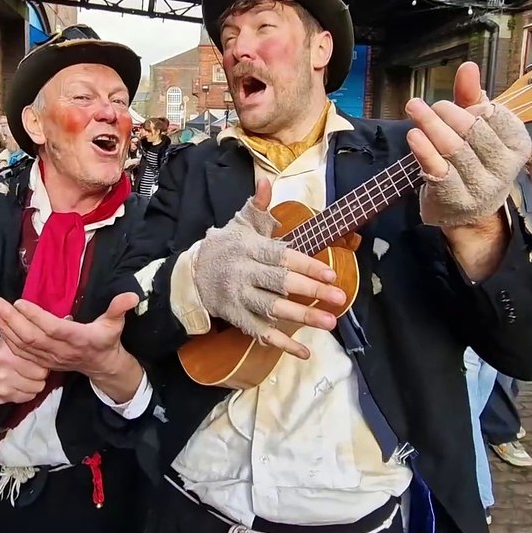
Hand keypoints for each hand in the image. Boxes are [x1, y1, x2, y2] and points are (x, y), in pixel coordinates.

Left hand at [0, 292, 137, 376]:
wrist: (101, 366)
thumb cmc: (106, 340)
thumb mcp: (115, 324)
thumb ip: (119, 308)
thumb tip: (131, 295)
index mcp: (77, 339)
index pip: (53, 328)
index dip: (36, 317)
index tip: (20, 302)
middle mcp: (60, 350)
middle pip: (30, 337)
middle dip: (10, 320)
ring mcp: (48, 358)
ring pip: (21, 345)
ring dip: (3, 328)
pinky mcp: (41, 361)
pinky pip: (19, 351)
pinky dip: (6, 338)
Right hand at [0, 339, 49, 403]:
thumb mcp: (9, 338)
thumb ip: (27, 337)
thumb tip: (49, 337)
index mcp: (10, 350)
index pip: (41, 359)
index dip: (43, 359)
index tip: (40, 358)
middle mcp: (6, 367)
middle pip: (41, 374)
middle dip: (41, 372)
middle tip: (34, 368)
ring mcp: (4, 384)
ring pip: (37, 387)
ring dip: (35, 383)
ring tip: (27, 376)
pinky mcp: (4, 396)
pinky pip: (28, 397)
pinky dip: (27, 392)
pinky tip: (21, 384)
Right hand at [191, 178, 340, 359]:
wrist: (190, 274)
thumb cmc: (225, 246)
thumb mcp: (239, 224)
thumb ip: (257, 206)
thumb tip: (265, 181)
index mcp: (248, 248)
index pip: (281, 256)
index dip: (306, 265)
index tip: (330, 274)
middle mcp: (243, 273)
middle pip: (280, 283)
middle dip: (311, 291)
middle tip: (341, 298)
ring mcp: (238, 297)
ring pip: (272, 308)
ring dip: (302, 317)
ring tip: (330, 322)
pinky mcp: (235, 317)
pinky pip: (260, 332)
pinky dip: (281, 343)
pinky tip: (304, 350)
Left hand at [404, 61, 531, 228]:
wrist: (466, 210)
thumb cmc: (474, 157)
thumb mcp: (477, 126)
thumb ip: (472, 96)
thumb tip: (467, 66)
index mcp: (518, 145)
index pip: (495, 115)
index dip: (475, 106)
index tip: (463, 107)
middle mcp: (504, 168)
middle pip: (472, 129)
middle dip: (448, 112)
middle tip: (431, 106)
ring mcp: (481, 187)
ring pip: (452, 148)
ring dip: (430, 124)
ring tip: (414, 108)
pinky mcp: (455, 199)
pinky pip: (438, 169)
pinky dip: (424, 150)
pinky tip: (413, 135)